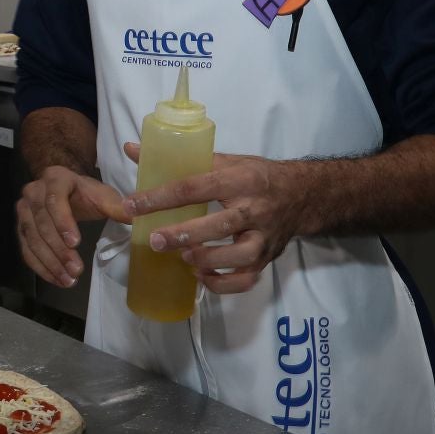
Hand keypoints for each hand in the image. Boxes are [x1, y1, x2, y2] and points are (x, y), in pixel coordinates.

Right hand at [15, 165, 131, 286]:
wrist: (67, 191)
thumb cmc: (87, 194)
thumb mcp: (103, 196)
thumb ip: (117, 207)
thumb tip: (135, 218)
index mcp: (55, 178)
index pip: (55, 200)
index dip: (63, 221)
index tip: (76, 243)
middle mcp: (33, 192)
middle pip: (42, 223)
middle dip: (59, 249)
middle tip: (76, 269)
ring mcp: (24, 211)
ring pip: (32, 239)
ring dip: (50, 262)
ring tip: (69, 279)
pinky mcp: (21, 228)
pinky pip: (26, 250)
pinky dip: (41, 267)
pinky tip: (57, 279)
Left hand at [122, 144, 298, 294]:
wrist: (303, 194)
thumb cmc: (255, 176)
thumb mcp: (224, 160)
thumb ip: (178, 159)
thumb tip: (131, 149)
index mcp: (240, 179)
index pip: (196, 187)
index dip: (161, 197)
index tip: (132, 205)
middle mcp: (255, 209)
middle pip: (221, 225)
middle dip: (186, 234)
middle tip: (155, 240)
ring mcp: (264, 236)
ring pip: (240, 256)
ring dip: (209, 260)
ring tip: (184, 258)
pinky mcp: (268, 257)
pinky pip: (247, 278)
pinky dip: (223, 283)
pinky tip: (201, 276)